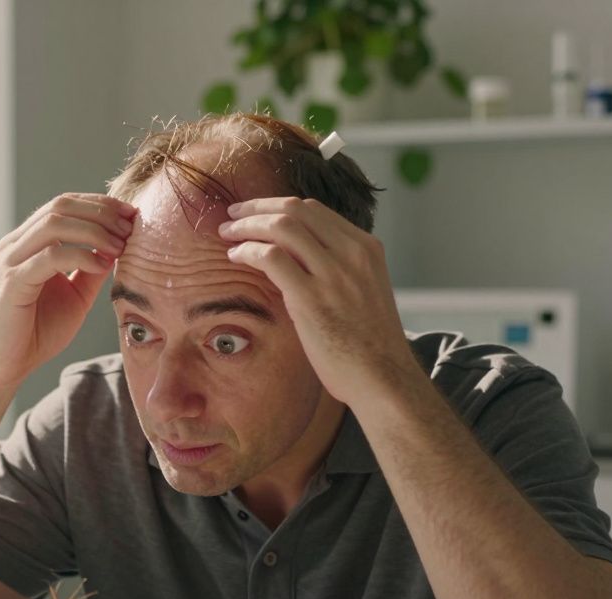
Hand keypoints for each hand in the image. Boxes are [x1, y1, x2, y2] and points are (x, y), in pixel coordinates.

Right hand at [0, 193, 135, 390]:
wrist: (5, 365)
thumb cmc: (36, 332)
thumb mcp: (76, 295)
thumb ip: (92, 270)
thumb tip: (118, 247)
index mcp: (29, 242)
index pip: (65, 205)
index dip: (100, 204)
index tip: (131, 215)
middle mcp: (17, 244)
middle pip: (61, 205)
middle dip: (101, 211)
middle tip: (130, 227)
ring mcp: (12, 260)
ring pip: (54, 223)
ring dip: (94, 230)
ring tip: (119, 245)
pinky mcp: (13, 282)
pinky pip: (50, 257)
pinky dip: (81, 256)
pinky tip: (102, 265)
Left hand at [219, 197, 416, 405]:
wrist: (384, 379)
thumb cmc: (369, 345)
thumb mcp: (362, 291)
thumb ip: (338, 269)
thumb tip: (297, 259)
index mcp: (366, 248)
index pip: (314, 210)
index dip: (277, 206)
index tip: (255, 213)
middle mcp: (352, 253)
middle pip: (295, 210)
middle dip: (257, 208)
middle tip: (232, 215)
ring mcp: (334, 273)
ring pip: (281, 226)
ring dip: (247, 225)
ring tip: (228, 234)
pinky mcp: (312, 297)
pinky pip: (271, 257)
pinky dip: (247, 251)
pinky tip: (236, 257)